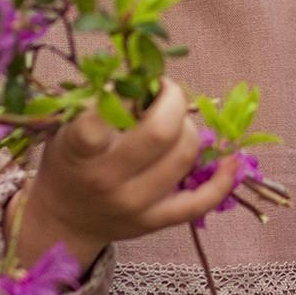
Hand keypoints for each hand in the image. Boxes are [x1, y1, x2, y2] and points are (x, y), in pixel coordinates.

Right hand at [15, 78, 240, 268]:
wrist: (65, 218)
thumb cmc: (69, 161)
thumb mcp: (67, 127)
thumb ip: (100, 101)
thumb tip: (147, 72)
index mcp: (78, 152)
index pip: (102, 119)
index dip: (127, 93)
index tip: (136, 83)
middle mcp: (106, 180)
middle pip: (159, 134)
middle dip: (173, 101)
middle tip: (168, 92)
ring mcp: (133, 205)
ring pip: (183, 159)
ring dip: (189, 129)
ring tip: (177, 121)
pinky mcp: (154, 222)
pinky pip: (199, 203)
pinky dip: (222, 181)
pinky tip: (231, 161)